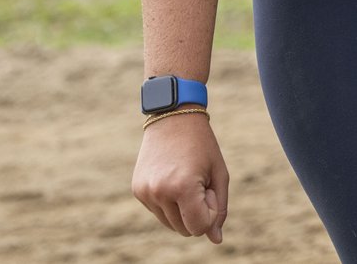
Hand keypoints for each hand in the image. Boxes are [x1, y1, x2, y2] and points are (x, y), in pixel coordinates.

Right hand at [133, 111, 229, 243]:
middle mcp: (159, 192)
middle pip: (184, 229)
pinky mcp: (137, 190)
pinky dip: (169, 202)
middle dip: (196, 213)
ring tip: (186, 179)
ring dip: (183, 210)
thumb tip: (216, 240)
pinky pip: (158, 211)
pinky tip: (172, 177)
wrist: (172, 117)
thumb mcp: (219, 174)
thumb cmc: (202, 145)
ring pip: (170, 224)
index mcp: (182, 187)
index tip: (210, 191)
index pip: (199, 228)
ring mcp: (145, 192)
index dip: (210, 214)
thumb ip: (219, 209)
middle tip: (200, 183)